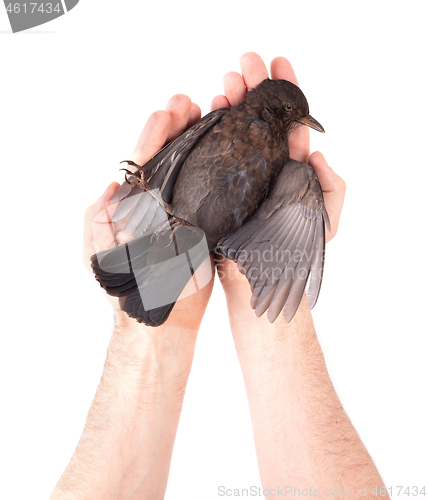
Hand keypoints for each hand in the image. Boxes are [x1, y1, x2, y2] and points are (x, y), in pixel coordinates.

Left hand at [83, 95, 214, 333]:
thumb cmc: (132, 291)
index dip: (155, 136)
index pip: (144, 163)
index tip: (168, 112)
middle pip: (169, 159)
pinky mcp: (204, 227)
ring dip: (200, 142)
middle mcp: (158, 205)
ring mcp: (183, 214)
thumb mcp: (102, 258)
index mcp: (134, 208)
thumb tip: (109, 189)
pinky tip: (231, 153)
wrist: (163, 319)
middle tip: (192, 103)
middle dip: (178, 128)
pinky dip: (218, 169)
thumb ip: (100, 223)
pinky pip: (210, 193)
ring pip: (191, 171)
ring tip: (214, 116)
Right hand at [211, 52, 345, 314]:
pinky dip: (212, 128)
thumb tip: (316, 153)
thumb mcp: (324, 221)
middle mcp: (265, 165)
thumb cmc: (294, 252)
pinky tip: (209, 110)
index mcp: (291, 167)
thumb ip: (331, 188)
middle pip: (261, 118)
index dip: (286, 91)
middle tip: (246, 64)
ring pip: (236, 129)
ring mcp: (240, 174)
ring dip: (231, 102)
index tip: (279, 63)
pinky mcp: (218, 186)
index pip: (289, 121)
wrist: (258, 278)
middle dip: (254, 87)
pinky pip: (214, 151)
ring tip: (225, 83)